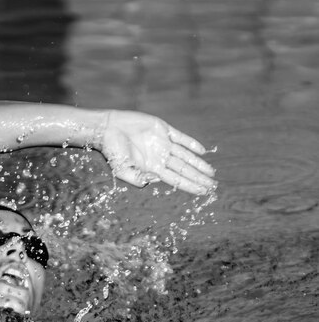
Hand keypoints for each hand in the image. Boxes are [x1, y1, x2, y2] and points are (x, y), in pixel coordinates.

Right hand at [100, 110, 215, 194]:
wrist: (107, 129)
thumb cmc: (112, 151)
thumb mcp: (122, 169)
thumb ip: (136, 178)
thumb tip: (154, 181)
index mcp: (152, 169)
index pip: (176, 180)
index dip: (191, 186)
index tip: (204, 192)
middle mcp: (160, 158)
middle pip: (184, 170)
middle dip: (199, 178)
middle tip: (214, 186)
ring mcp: (163, 144)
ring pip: (186, 156)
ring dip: (199, 164)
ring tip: (211, 173)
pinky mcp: (163, 130)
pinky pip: (181, 138)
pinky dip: (191, 144)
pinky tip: (202, 151)